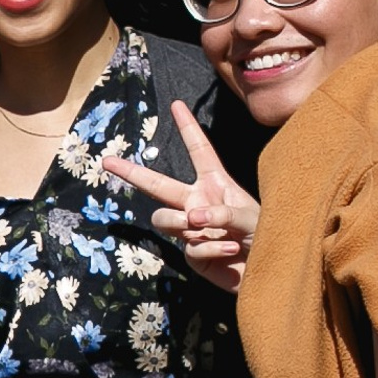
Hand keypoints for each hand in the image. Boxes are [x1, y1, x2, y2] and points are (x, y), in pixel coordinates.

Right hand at [101, 99, 259, 293]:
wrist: (271, 272)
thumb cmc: (270, 236)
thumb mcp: (252, 217)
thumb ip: (224, 213)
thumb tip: (192, 216)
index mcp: (216, 184)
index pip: (199, 151)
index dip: (187, 127)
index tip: (175, 105)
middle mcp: (198, 202)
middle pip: (158, 185)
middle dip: (131, 172)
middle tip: (107, 161)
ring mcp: (192, 229)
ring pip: (164, 219)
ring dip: (183, 223)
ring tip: (208, 229)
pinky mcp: (192, 254)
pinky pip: (190, 247)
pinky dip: (212, 249)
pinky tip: (231, 252)